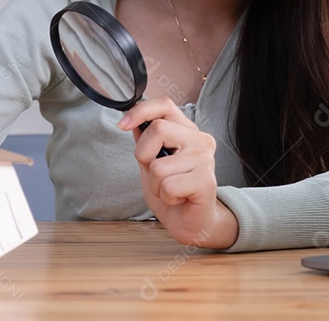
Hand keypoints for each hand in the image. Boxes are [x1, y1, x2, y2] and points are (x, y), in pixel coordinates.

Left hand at [117, 99, 237, 248]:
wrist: (192, 223)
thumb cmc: (173, 192)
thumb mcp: (151, 163)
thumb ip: (145, 141)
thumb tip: (132, 121)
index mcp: (187, 131)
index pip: (165, 105)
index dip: (141, 111)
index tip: (123, 125)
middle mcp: (200, 140)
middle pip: (157, 129)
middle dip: (144, 155)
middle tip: (155, 173)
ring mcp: (205, 159)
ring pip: (158, 165)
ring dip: (155, 184)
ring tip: (170, 190)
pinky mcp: (205, 180)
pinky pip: (168, 185)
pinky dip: (165, 197)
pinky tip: (178, 198)